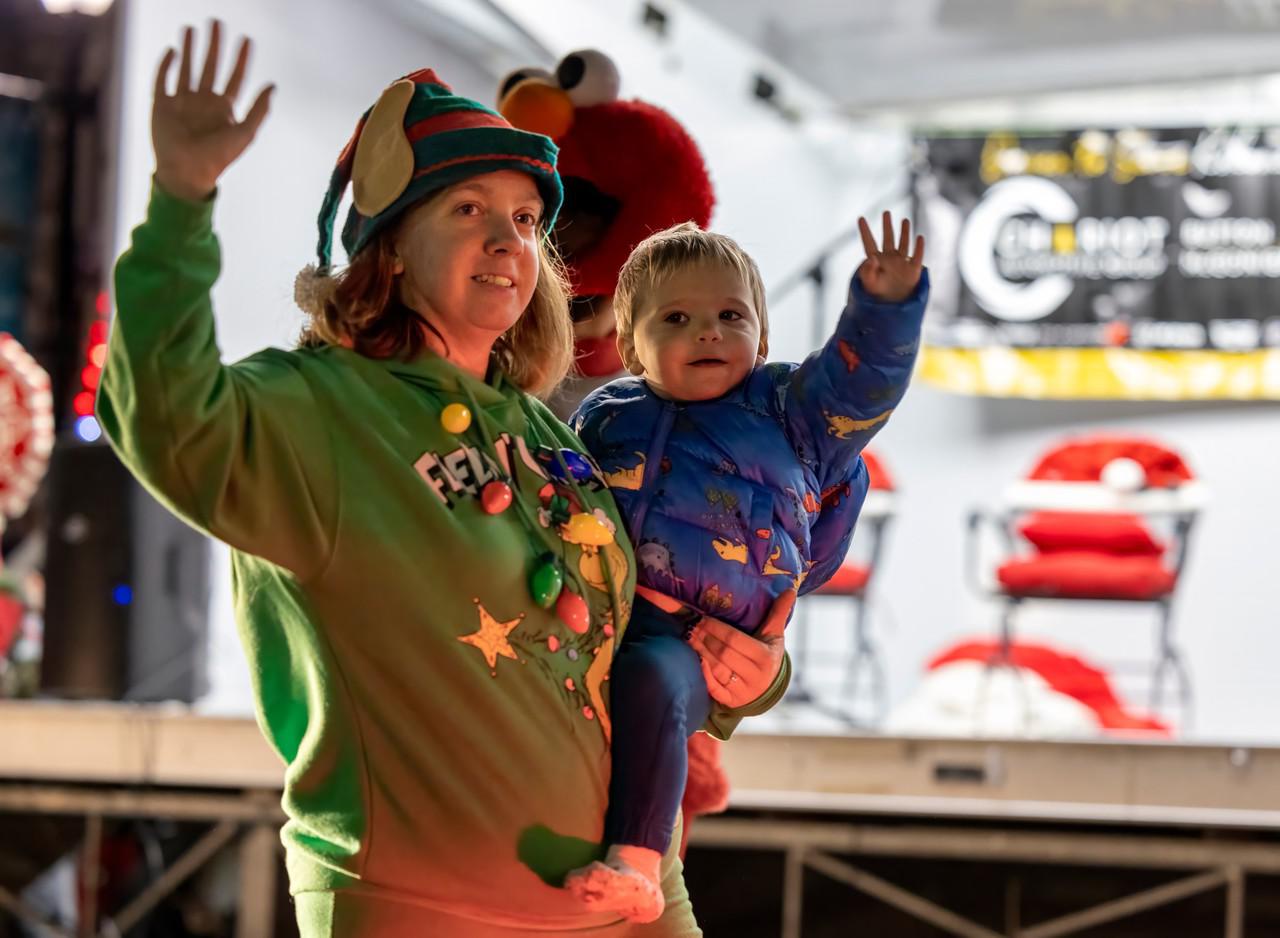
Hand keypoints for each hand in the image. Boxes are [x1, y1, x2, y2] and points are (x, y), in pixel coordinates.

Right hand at [152, 21, 273, 201]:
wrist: (186, 173)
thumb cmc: (218, 157)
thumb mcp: (244, 133)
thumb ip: (259, 110)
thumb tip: (273, 85)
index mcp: (224, 109)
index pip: (235, 77)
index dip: (242, 59)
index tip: (247, 39)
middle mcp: (203, 102)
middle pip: (211, 66)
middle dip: (214, 45)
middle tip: (217, 22)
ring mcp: (182, 102)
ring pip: (187, 68)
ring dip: (190, 48)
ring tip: (191, 28)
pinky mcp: (161, 105)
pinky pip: (162, 79)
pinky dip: (167, 65)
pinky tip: (174, 52)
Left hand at [688, 589, 795, 708]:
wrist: (768, 688)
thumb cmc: (767, 654)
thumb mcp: (774, 635)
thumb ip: (779, 612)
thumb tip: (790, 589)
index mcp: (765, 658)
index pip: (735, 640)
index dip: (716, 628)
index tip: (701, 617)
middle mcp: (755, 677)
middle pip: (724, 654)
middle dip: (705, 638)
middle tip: (690, 625)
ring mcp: (743, 692)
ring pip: (717, 670)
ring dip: (700, 652)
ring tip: (688, 637)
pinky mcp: (732, 702)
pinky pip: (714, 689)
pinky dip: (704, 675)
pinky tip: (695, 659)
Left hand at [856, 211, 924, 302]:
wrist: (893, 306)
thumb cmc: (878, 295)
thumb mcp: (869, 284)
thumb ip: (867, 271)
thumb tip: (871, 258)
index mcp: (875, 261)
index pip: (869, 243)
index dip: (865, 231)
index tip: (860, 218)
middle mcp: (889, 258)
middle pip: (888, 238)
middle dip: (887, 226)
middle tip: (886, 212)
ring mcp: (901, 263)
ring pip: (903, 244)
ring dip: (904, 232)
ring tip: (905, 220)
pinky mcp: (913, 270)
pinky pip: (917, 256)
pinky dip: (919, 247)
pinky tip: (919, 237)